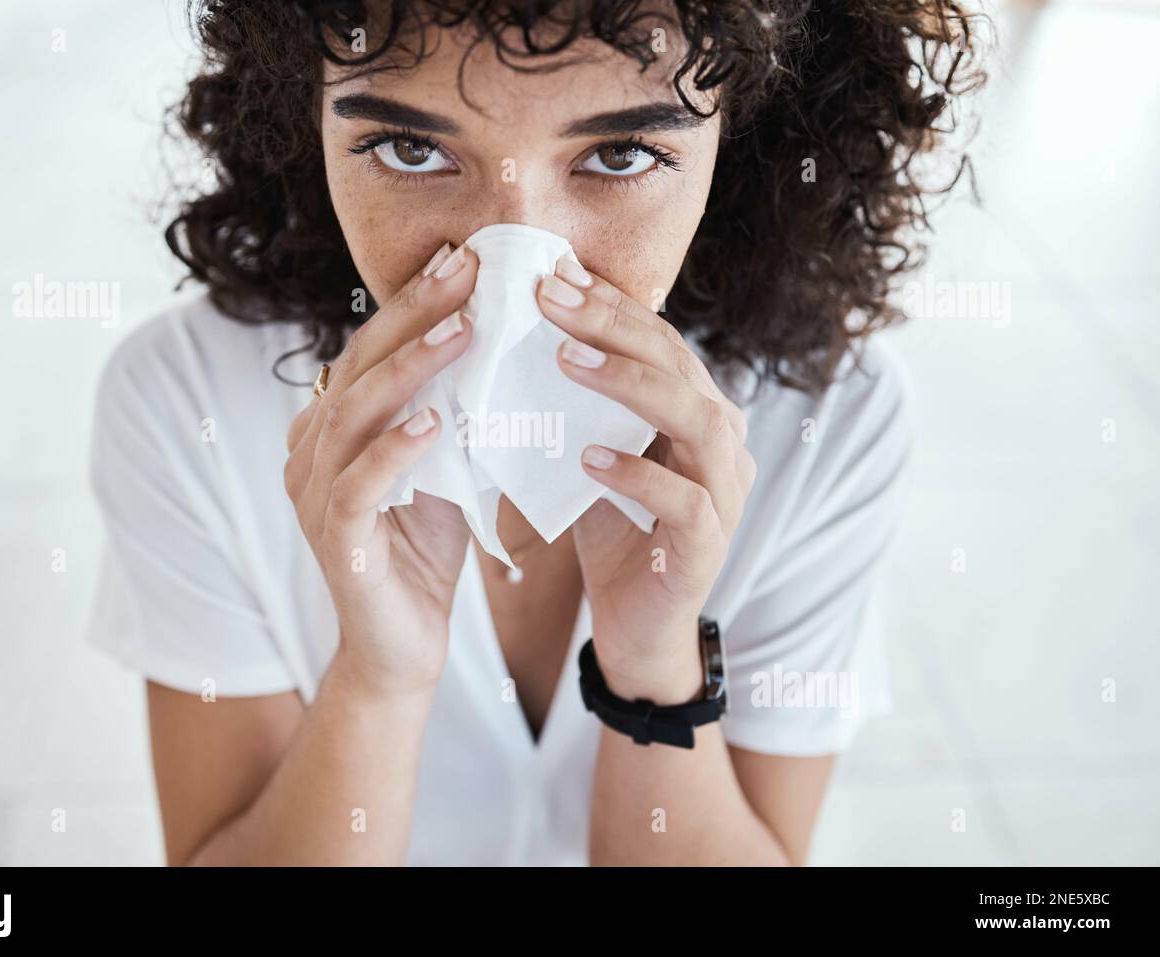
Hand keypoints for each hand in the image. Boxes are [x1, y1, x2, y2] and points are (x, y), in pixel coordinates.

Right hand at [284, 242, 478, 696]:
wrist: (404, 648)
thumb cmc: (424, 553)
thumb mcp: (441, 468)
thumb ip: (447, 413)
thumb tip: (491, 344)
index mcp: (331, 430)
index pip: (370, 352)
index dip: (412, 304)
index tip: (463, 260)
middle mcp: (310, 454)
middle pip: (357, 368)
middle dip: (412, 315)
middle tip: (465, 270)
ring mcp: (313, 498)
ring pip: (354, 416)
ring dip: (410, 369)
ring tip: (462, 330)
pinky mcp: (334, 543)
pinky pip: (358, 485)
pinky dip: (395, 450)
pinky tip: (434, 421)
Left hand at [535, 258, 754, 702]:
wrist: (636, 624)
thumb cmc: (614, 532)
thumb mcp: (592, 454)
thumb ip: (578, 404)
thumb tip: (519, 335)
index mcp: (695, 410)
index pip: (658, 341)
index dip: (609, 305)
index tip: (550, 275)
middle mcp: (722, 442)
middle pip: (678, 365)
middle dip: (613, 326)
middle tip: (550, 299)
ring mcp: (724, 493)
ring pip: (697, 419)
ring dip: (631, 385)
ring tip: (567, 360)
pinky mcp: (708, 545)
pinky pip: (684, 500)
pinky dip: (636, 474)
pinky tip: (588, 457)